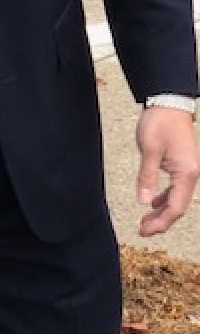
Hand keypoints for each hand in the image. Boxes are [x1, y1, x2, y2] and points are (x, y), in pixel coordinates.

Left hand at [135, 106, 199, 235]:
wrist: (169, 103)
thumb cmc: (160, 122)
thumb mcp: (149, 150)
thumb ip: (147, 177)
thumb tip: (144, 202)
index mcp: (186, 173)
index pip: (175, 207)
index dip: (160, 223)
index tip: (143, 230)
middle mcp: (192, 174)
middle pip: (178, 207)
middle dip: (161, 221)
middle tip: (142, 230)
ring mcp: (189, 170)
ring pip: (177, 199)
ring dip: (162, 211)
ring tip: (145, 220)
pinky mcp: (183, 165)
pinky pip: (176, 188)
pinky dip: (165, 198)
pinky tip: (153, 202)